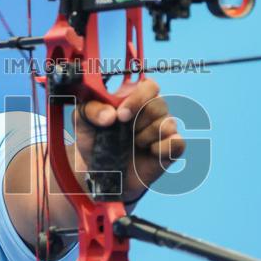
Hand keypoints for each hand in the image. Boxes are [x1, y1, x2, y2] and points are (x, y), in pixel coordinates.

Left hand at [75, 78, 183, 203]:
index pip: (149, 86)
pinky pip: (177, 142)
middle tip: (125, 132)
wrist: (101, 173)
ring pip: (167, 124)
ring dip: (145, 136)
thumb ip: (90, 110)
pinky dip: (162, 148)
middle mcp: (152, 110)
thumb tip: (109, 115)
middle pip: (159, 104)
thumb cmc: (95, 141)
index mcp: (134, 97)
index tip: (121, 115)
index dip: (138, 98)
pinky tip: (149, 152)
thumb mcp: (83, 122)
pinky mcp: (171, 148)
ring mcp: (163, 129)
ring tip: (133, 144)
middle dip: (139, 121)